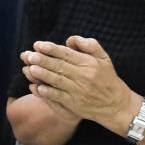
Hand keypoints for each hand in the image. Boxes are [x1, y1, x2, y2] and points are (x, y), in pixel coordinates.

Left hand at [21, 36, 136, 130]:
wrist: (116, 105)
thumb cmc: (107, 78)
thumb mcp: (103, 58)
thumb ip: (89, 45)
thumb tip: (70, 39)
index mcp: (89, 63)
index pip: (67, 54)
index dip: (52, 49)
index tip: (38, 44)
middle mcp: (84, 77)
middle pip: (60, 67)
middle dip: (43, 60)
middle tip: (28, 55)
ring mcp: (79, 91)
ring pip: (58, 81)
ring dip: (42, 75)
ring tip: (29, 68)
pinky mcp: (75, 104)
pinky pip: (59, 97)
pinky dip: (47, 93)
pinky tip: (36, 88)